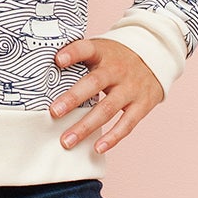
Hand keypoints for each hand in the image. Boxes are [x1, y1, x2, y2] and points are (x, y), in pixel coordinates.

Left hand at [49, 37, 164, 154]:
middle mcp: (118, 70)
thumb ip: (78, 58)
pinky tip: (97, 148)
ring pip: (107, 108)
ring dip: (86, 126)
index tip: (58, 60)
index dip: (73, 53)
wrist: (156, 56)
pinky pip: (127, 123)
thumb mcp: (100, 50)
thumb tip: (42, 68)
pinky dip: (113, 137)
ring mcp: (131, 88)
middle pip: (95, 83)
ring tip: (67, 141)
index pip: (87, 49)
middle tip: (53, 112)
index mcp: (103, 53)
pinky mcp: (142, 105)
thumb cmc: (116, 58)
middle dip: (73, 98)